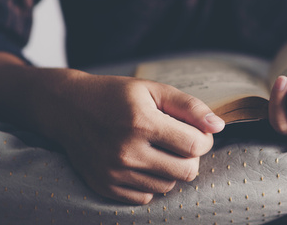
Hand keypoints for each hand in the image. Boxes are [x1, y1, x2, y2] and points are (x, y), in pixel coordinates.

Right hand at [0, 52, 224, 204]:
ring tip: (158, 149)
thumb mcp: (152, 89)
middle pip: (187, 171)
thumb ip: (189, 106)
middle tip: (181, 142)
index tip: (197, 132)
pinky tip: (142, 162)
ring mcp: (114, 173)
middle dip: (192, 157)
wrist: (67, 108)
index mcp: (141, 122)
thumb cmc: (114, 95)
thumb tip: (219, 126)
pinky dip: (152, 182)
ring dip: (172, 169)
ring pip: (169, 185)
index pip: (195, 145)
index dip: (204, 139)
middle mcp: (127, 151)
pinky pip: (147, 197)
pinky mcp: (105, 187)